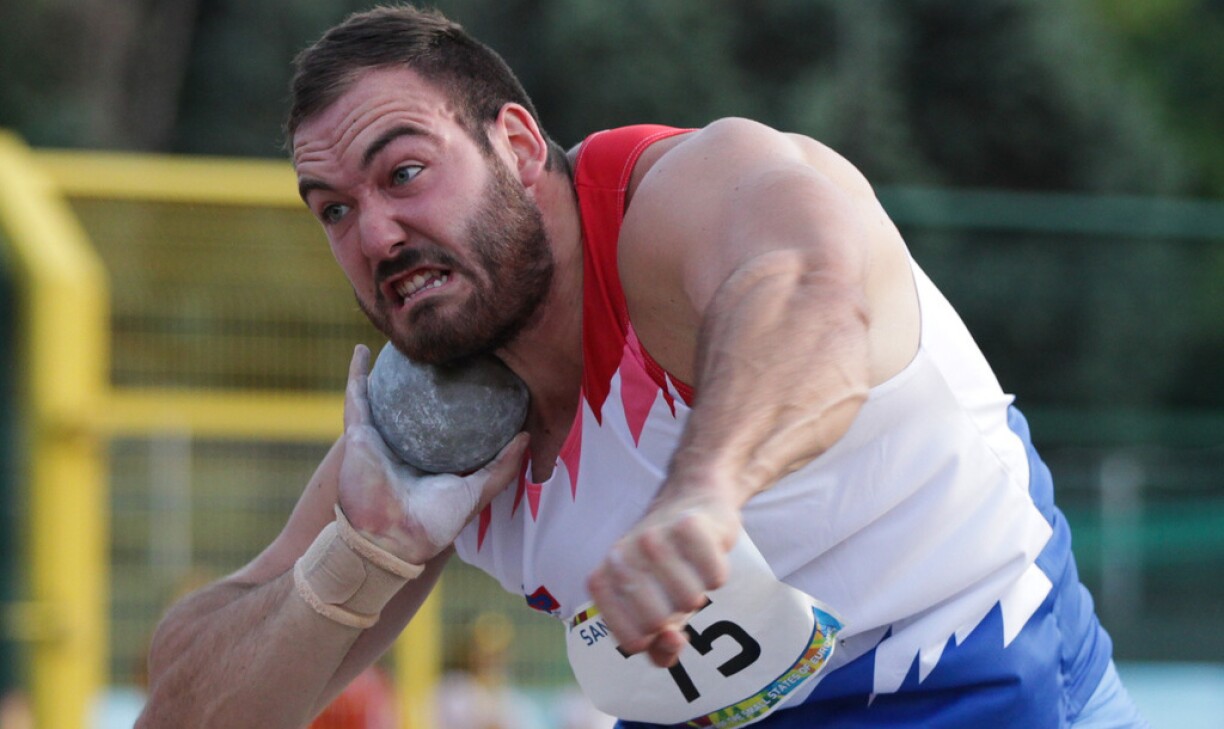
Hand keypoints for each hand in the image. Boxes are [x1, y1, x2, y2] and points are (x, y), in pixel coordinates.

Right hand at [336, 345, 527, 563]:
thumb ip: (502, 467)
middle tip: (442, 348)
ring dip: (389, 368)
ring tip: (402, 340)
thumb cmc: (434, 524)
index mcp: (429, 460)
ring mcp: (378, 439)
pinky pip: (356, 397)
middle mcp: (403, 446)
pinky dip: (357, 373)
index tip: (475, 371)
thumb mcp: (477, 492)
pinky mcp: (357, 435)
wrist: (392, 541)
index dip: (457, 399)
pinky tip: (362, 349)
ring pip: (382, 394)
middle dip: (423, 376)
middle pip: (413, 404)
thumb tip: (527, 436)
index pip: (443, 423)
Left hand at [587, 490, 740, 667]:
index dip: (654, 640)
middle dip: (676, 616)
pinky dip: (717, 573)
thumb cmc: (667, 566)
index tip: (659, 622)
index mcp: (602, 581)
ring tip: (689, 574)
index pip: (631, 641)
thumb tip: (672, 642)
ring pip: (689, 600)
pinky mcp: (689, 525)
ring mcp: (653, 538)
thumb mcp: (654, 610)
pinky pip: (715, 577)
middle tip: (674, 595)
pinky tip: (705, 557)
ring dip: (698, 593)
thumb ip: (659, 646)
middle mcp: (620, 557)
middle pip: (656, 622)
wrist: (691, 501)